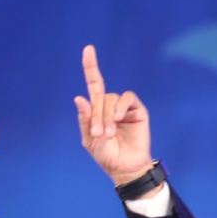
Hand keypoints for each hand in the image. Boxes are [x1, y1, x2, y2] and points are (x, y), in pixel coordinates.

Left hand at [73, 44, 154, 187]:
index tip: (88, 49)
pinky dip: (120, 106)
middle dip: (96, 115)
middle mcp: (111, 105)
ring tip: (108, 134)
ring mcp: (124, 107)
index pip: (94, 84)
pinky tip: (118, 119)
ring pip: (111, 99)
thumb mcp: (89, 140)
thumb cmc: (106, 155)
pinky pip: (127, 98)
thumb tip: (79, 97)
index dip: (91, 66)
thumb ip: (85, 120)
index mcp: (97, 110)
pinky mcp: (137, 110)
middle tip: (98, 134)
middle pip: (99, 96)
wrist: (125, 168)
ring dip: (106, 116)